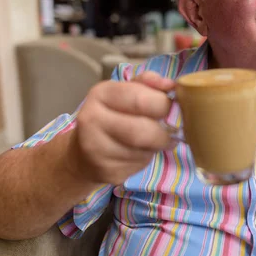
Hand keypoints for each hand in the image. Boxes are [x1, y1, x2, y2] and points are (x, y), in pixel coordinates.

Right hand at [67, 71, 176, 185]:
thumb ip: (148, 83)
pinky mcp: (105, 171)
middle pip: (142, 130)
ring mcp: (96, 149)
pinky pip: (138, 165)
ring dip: (156, 146)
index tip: (172, 108)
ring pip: (143, 150)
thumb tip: (171, 85)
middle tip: (171, 130)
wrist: (83, 152)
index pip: (140, 99)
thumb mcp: (126, 91)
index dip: (164, 105)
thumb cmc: (113, 114)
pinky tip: (140, 153)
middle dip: (164, 132)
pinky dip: (147, 159)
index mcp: (101, 94)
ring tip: (154, 140)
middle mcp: (92, 120)